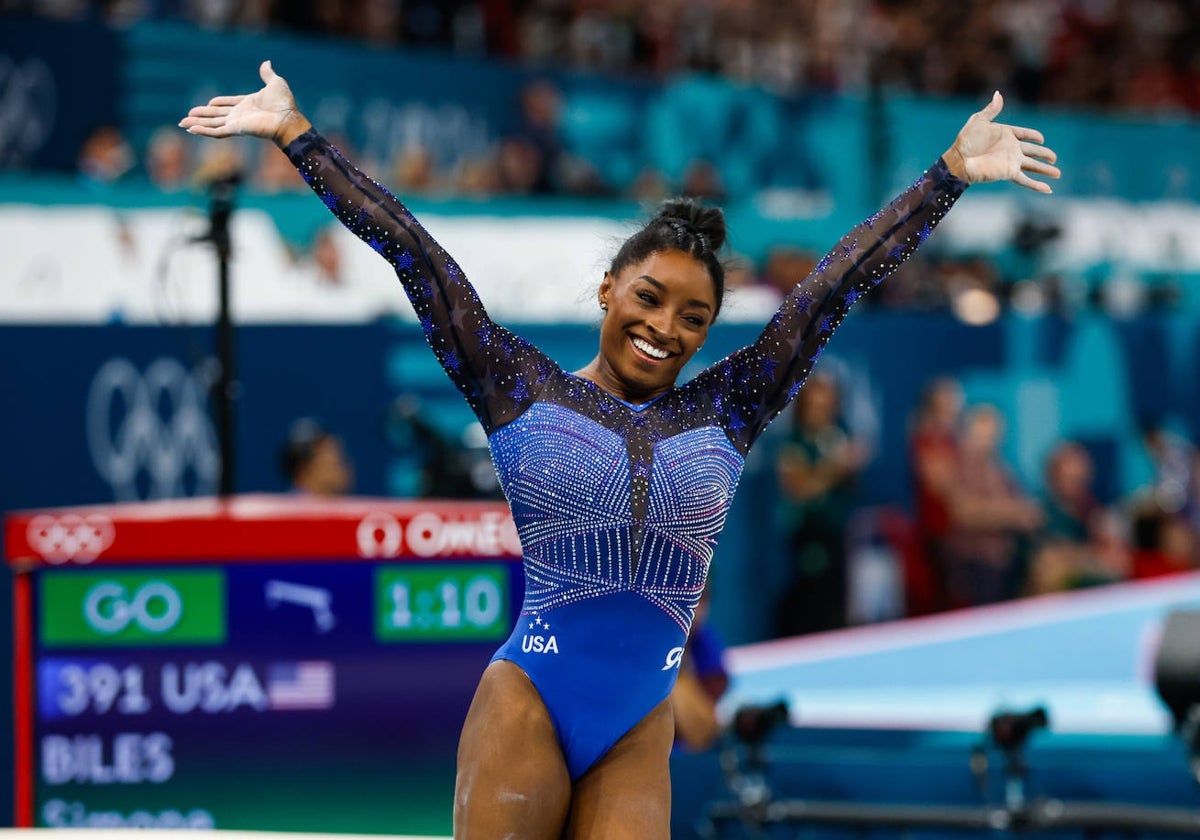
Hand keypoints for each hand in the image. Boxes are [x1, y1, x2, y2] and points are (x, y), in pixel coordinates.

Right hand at [179, 61, 309, 146]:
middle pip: (217, 115)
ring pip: (212, 124)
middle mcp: (241, 115)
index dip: (219, 103)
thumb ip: (267, 74)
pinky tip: (191, 129)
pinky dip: (203, 131)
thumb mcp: (275, 83)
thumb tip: (266, 62)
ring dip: (197, 123)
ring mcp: (237, 123)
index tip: (209, 103)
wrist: (287, 118)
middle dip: (202, 115)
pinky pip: (216, 131)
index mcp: (248, 104)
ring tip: (183, 123)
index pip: (229, 104)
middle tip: (188, 115)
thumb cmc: (284, 104)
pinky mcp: (236, 130)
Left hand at [944, 92, 1059, 192]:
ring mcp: (1011, 161)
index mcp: (1005, 134)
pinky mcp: (1009, 172)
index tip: (1041, 139)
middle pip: (1032, 152)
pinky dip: (1036, 185)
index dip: (1032, 136)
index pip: (1023, 134)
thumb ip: (992, 109)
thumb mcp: (979, 120)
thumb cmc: (967, 140)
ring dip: (1045, 170)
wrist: (960, 160)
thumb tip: (998, 94)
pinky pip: (1025, 180)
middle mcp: (1010, 149)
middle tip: (1054, 158)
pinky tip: (1048, 189)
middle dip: (1044, 155)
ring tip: (1058, 173)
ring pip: (1032, 166)